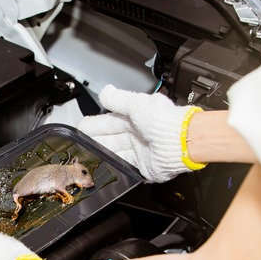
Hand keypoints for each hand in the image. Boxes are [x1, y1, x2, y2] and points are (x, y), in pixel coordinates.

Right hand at [77, 85, 205, 182]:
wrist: (181, 142)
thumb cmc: (164, 121)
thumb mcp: (136, 103)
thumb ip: (118, 99)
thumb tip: (105, 91)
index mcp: (135, 117)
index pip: (109, 121)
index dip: (94, 124)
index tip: (81, 127)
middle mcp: (137, 134)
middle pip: (109, 138)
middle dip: (93, 140)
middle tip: (80, 142)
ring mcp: (139, 151)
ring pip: (114, 153)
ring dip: (102, 154)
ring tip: (88, 155)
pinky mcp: (143, 167)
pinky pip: (125, 168)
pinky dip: (114, 167)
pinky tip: (104, 166)